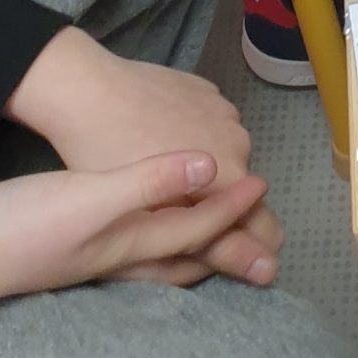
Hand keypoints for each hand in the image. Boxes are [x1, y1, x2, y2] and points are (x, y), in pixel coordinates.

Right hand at [0, 156, 272, 301]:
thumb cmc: (24, 226)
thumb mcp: (92, 198)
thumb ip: (151, 182)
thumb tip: (210, 168)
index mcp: (129, 245)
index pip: (195, 231)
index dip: (231, 211)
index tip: (262, 187)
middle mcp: (116, 254)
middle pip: (182, 254)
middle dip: (222, 244)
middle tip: (258, 236)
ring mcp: (89, 250)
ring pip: (154, 249)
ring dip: (186, 239)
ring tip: (209, 229)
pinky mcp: (66, 235)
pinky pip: (125, 235)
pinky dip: (146, 224)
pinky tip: (137, 213)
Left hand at [6, 29, 281, 287]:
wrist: (88, 89)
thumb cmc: (112, 162)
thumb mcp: (158, 216)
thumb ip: (216, 242)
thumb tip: (269, 267)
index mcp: (232, 176)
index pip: (262, 225)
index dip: (248, 246)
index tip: (222, 249)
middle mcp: (239, 140)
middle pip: (239, 189)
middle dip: (217, 204)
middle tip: (171, 208)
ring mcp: (223, 109)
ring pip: (223, 154)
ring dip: (206, 169)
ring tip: (162, 171)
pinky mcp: (205, 89)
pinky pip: (208, 124)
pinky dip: (193, 135)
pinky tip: (158, 135)